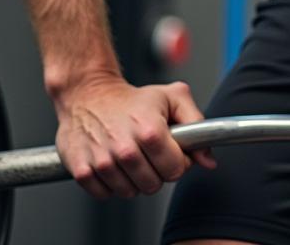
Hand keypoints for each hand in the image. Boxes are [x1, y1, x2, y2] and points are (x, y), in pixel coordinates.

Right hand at [53, 75, 216, 198]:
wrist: (90, 93)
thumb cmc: (133, 98)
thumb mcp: (173, 97)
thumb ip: (197, 124)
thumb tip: (208, 159)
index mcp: (150, 131)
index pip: (176, 170)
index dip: (179, 161)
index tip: (172, 150)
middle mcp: (125, 149)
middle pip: (154, 185)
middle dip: (157, 171)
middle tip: (151, 152)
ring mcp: (102, 161)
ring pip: (130, 192)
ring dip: (134, 178)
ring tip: (132, 154)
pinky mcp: (82, 170)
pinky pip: (105, 195)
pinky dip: (111, 183)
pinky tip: (114, 162)